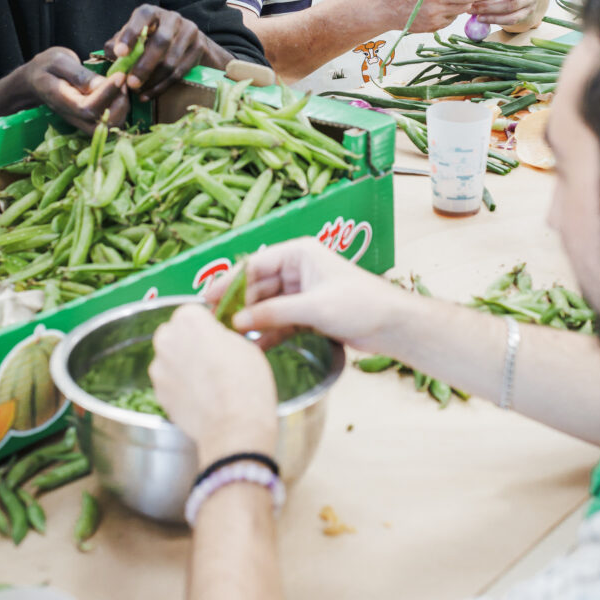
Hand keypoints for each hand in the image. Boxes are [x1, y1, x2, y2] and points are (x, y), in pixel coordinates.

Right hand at [23, 47, 128, 132]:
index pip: (87, 108)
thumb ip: (79, 74)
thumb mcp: (59, 61)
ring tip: (120, 84)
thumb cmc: (47, 66)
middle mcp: (73, 117)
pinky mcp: (91, 121)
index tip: (119, 75)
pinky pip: (111, 122)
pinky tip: (119, 91)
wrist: (36, 80)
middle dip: (119, 103)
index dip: (107, 93)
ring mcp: (82, 122)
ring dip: (122, 106)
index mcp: (62, 100)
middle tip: (122, 80)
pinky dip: (122, 108)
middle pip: (102, 124)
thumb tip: (101, 85)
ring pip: (110, 126)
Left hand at [104, 4, 215, 100]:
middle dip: (144, 65)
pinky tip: (148, 95)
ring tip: (138, 91)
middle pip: (161, 42)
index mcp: (152, 12)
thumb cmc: (151, 39)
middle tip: (131, 83)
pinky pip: (179, 72)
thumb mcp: (135, 36)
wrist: (188, 42)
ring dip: (153, 80)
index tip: (120, 53)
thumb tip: (111, 52)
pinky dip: (162, 86)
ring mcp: (189, 32)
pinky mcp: (199, 48)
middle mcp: (172, 18)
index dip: (130, 34)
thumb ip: (119, 42)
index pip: (142, 17)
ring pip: (171, 61)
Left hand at [150, 305, 277, 464]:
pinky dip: (179, 386)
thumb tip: (217, 338)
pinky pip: (168, 382)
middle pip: (174, 333)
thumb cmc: (246, 382)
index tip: (218, 336)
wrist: (234, 427)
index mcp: (189, 319)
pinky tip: (200, 396)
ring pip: (169, 358)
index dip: (206, 324)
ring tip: (207, 381)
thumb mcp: (245, 345)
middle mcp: (167, 339)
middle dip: (188, 341)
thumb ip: (223, 334)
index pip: (192, 312)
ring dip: (181, 363)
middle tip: (212, 357)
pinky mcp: (158, 394)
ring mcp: (159, 368)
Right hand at [201, 239, 404, 354]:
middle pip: (257, 285)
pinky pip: (278, 320)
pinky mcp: (307, 312)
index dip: (229, 281)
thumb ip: (274, 313)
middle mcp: (297, 268)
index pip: (254, 264)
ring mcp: (302, 291)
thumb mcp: (314, 307)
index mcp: (299, 253)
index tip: (207, 298)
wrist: (392, 325)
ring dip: (250, 320)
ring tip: (227, 337)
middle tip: (212, 322)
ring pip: (266, 304)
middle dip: (236, 304)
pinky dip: (266, 332)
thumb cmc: (361, 304)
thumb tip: (238, 321)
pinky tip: (251, 346)